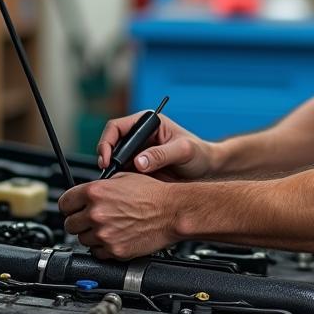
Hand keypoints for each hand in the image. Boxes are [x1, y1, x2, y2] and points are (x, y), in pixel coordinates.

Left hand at [59, 173, 180, 259]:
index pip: (64, 203)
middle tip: (92, 219)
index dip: (70, 206)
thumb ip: (99, 187)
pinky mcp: (114, 250)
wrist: (172, 211)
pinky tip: (115, 237)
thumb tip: (86, 194)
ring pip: (82, 240)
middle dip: (79, 221)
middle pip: (69, 224)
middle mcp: (96, 213)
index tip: (74, 208)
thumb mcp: (122, 178)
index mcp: (95, 192)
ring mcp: (104, 234)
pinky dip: (103, 247)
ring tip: (108, 227)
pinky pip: (97, 253)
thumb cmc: (153, 194)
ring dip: (91, 235)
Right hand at [97, 112, 215, 180]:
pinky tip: (123, 190)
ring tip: (115, 185)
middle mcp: (139, 136)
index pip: (116, 127)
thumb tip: (138, 162)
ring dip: (112, 171)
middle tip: (109, 175)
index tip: (107, 159)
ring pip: (114, 160)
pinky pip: (122, 173)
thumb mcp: (184, 151)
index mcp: (147, 123)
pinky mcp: (138, 168)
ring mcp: (137, 152)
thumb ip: (162, 155)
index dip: (107, 142)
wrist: (207, 169)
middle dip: (106, 158)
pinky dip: (119, 181)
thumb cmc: (199, 154)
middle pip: (111, 144)